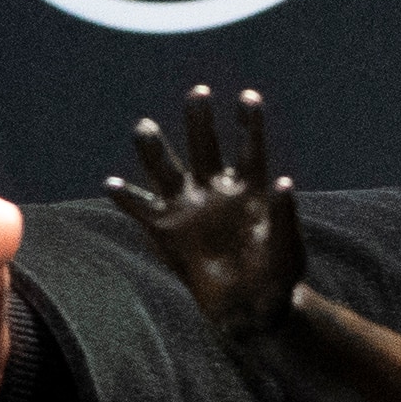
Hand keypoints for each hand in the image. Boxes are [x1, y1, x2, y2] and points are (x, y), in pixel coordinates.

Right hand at [102, 86, 306, 339]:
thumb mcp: (289, 248)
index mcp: (249, 191)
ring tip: (144, 127)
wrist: (254, 308)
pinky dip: (126, 199)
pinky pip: (142, 210)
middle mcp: (216, 191)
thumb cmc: (278, 275)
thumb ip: (285, 215)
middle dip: (200, 121)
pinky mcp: (168, 232)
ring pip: (168, 171)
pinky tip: (111, 185)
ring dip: (155, 150)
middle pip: (205, 148)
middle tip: (198, 93)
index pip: (250, 149)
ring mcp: (190, 209)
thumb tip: (284, 181)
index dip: (250, 123)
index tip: (249, 96)